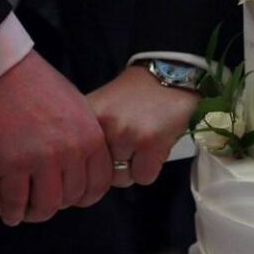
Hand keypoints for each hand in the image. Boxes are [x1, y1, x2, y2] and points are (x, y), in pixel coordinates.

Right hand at [0, 50, 110, 226]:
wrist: (1, 67)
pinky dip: (11, 211)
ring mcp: (44, 158)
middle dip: (56, 203)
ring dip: (34, 213)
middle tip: (40, 201)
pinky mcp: (14, 163)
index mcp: (91, 137)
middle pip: (71, 199)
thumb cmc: (35, 83)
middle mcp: (73, 150)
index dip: (82, 197)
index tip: (67, 197)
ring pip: (46, 207)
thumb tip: (82, 164)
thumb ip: (83, 135)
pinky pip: (16, 202)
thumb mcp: (74, 106)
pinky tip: (7, 210)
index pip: (98, 185)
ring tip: (24, 211)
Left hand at [87, 66, 199, 188]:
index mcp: (87, 114)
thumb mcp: (104, 104)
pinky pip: (144, 177)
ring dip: (134, 167)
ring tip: (143, 142)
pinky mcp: (148, 143)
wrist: (172, 76)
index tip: (106, 152)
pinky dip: (152, 166)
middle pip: (101, 172)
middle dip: (116, 164)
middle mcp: (102, 124)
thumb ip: (90, 132)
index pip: (80, 158)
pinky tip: (156, 144)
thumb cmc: (138, 93)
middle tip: (130, 141)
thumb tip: (85, 169)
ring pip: (122, 178)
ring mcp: (125, 134)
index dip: (95, 161)